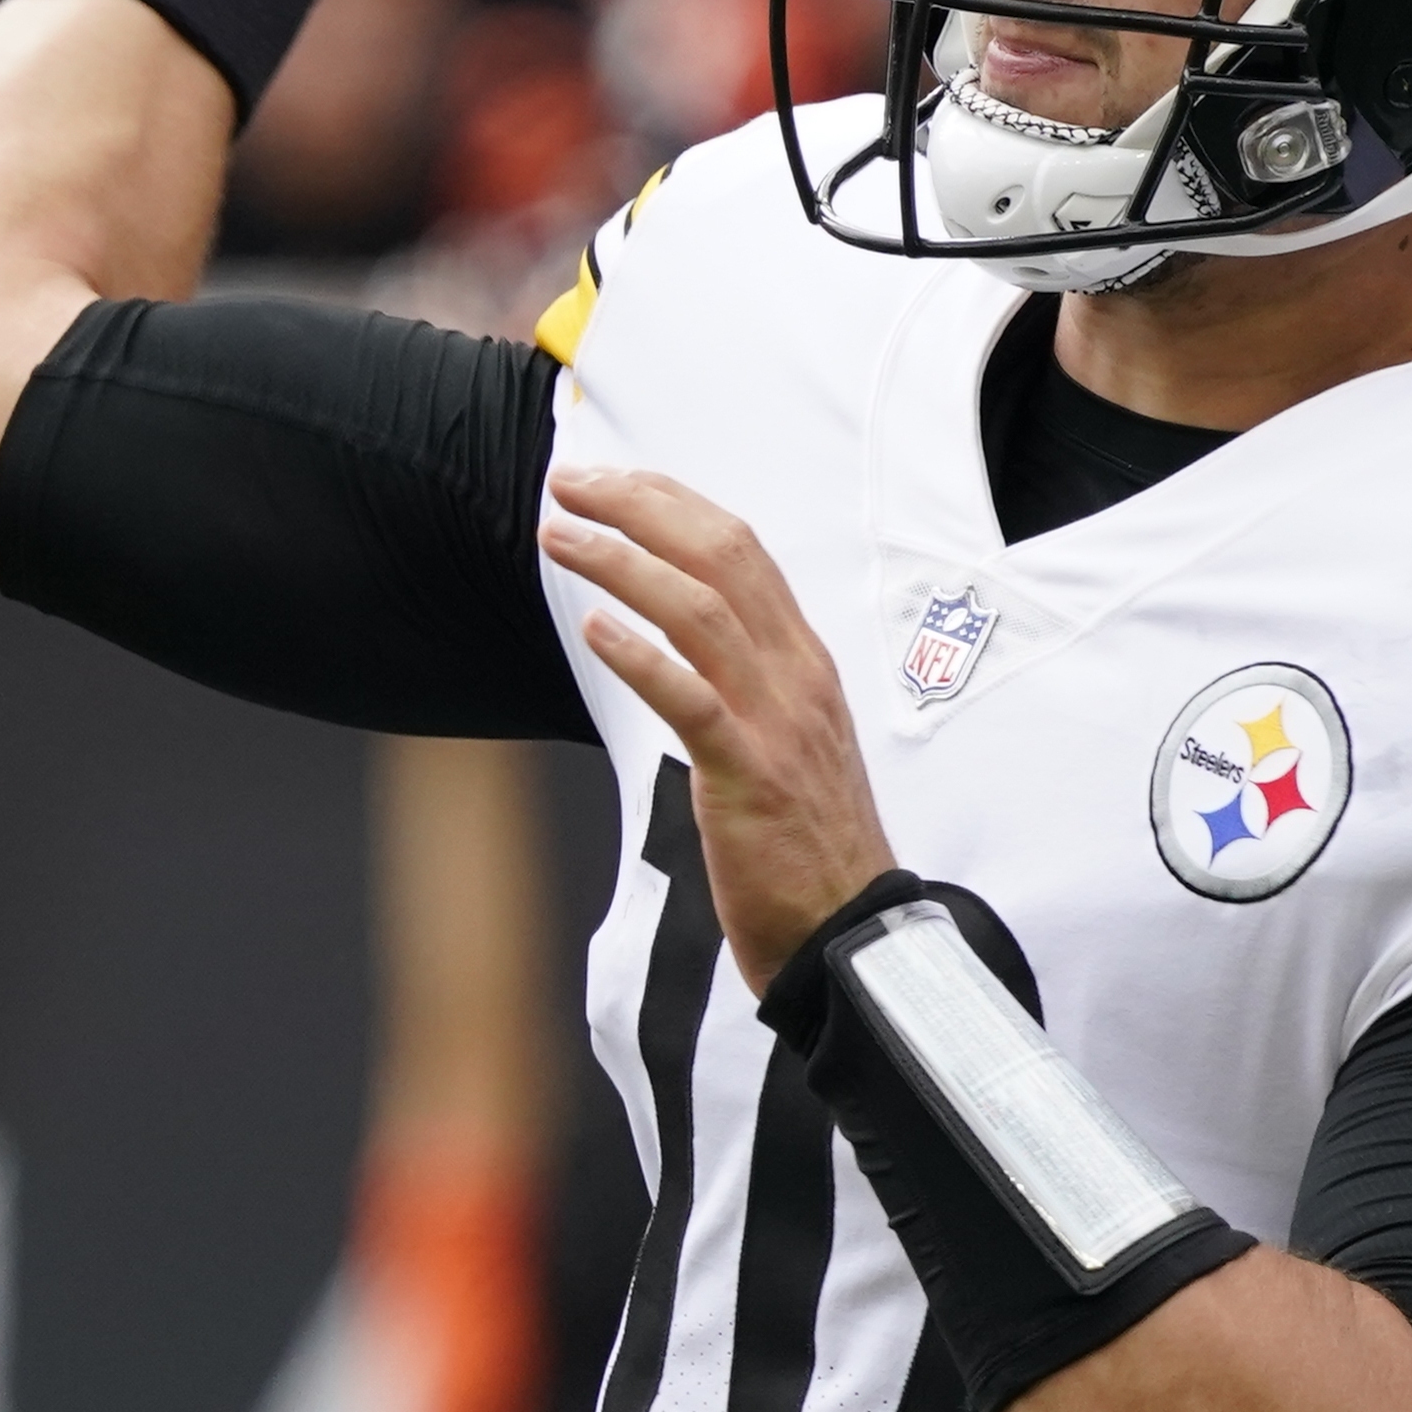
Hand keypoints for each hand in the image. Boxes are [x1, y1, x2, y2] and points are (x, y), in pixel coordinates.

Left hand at [544, 466, 894, 991]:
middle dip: (639, 505)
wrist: (851, 931)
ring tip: (559, 537)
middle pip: (720, 555)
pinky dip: (640, 654)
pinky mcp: (748, 774)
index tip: (615, 480)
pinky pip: (691, 697)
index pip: (742, 549)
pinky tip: (593, 627)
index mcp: (804, 662)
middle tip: (571, 482)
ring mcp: (776, 721)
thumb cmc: (809, 846)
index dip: (672, 503)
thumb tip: (692, 642)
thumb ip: (752, 685)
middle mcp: (796, 675)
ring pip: (700, 609)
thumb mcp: (791, 741)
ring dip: (620, 561)